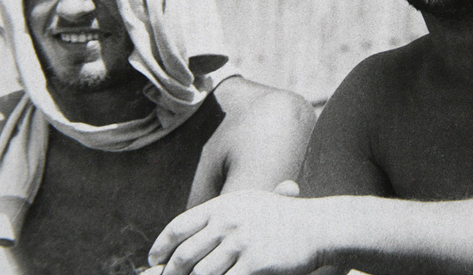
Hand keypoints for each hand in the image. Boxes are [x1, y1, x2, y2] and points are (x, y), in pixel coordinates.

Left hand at [148, 181, 320, 274]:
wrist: (318, 226)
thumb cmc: (283, 218)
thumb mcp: (249, 205)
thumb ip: (220, 218)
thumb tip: (190, 236)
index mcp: (223, 206)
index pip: (179, 227)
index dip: (162, 247)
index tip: (154, 261)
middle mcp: (227, 222)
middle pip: (185, 255)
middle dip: (171, 274)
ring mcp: (240, 242)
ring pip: (201, 274)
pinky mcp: (254, 263)